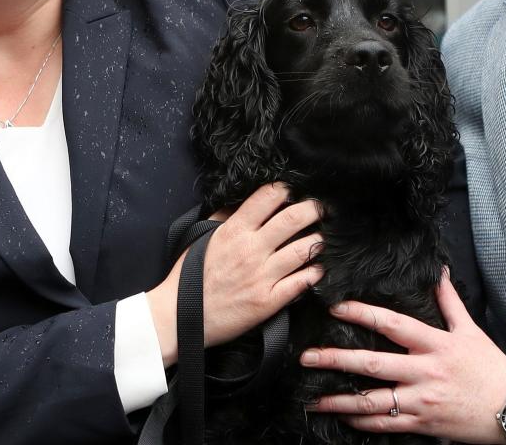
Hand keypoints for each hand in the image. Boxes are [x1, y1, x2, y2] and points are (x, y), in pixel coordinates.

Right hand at [148, 183, 322, 363]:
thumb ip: (224, 217)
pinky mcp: (269, 300)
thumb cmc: (190, 277)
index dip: (287, 189)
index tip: (296, 190)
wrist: (180, 317)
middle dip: (314, 208)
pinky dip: (316, 271)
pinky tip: (320, 267)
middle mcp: (251, 249)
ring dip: (320, 240)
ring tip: (325, 238)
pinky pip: (303, 281)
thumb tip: (241, 200)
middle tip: (322, 209)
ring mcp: (262, 275)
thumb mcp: (204, 237)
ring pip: (305, 248)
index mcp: (234, 230)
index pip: (267, 197)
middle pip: (294, 218)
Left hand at [300, 271, 505, 443]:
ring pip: (372, 401)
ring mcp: (422, 401)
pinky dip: (362, 421)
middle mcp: (425, 372)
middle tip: (306, 357)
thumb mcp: (471, 330)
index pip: (392, 324)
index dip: (362, 313)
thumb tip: (438, 272)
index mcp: (436, 344)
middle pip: (372, 364)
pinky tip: (344, 416)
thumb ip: (449, 302)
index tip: (335, 307)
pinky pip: (386, 425)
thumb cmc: (492, 368)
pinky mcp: (424, 424)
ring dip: (339, 399)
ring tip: (314, 397)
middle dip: (335, 359)